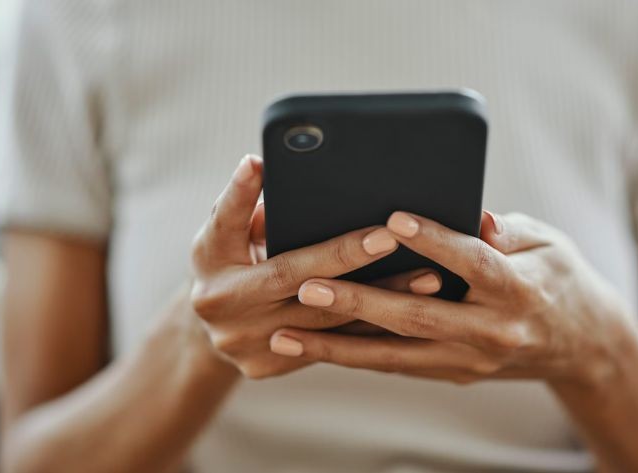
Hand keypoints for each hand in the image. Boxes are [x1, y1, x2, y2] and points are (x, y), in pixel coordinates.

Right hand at [190, 155, 442, 378]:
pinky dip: (373, 327)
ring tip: (428, 278)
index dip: (249, 197)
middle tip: (392, 239)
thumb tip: (265, 166)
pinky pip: (332, 347)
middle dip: (346, 257)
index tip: (270, 166)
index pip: (231, 224)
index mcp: (209, 263)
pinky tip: (415, 311)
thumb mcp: (222, 230)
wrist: (210, 329)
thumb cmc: (227, 260)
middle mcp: (224, 308)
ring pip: (323, 320)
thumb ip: (241, 203)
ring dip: (380, 299)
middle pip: (293, 278)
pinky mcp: (270, 366)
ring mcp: (246, 344)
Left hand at [268, 210, 626, 385]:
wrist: (584, 345)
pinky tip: (317, 347)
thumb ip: (506, 231)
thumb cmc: (562, 279)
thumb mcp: (548, 243)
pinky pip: (399, 365)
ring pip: (396, 355)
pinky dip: (357, 357)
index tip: (391, 220)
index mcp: (520, 290)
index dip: (433, 241)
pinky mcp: (456, 373)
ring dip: (339, 346)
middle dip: (359, 303)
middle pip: (418, 317)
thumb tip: (475, 215)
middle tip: (307, 287)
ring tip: (288, 335)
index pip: (472, 263)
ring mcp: (472, 360)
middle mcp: (493, 332)